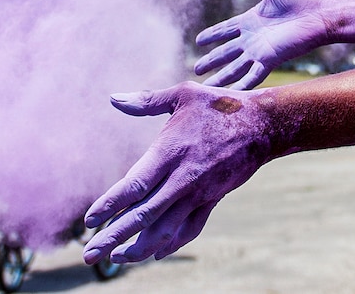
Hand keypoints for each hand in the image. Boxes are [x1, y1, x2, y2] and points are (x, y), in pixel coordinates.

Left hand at [82, 82, 272, 263]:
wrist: (265, 125)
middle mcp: (182, 180)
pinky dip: (172, 243)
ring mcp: (199, 194)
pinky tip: (154, 253)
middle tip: (89, 255)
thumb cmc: (219, 106)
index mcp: (169, 154)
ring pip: (166, 229)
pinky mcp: (212, 201)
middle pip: (143, 216)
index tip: (89, 220)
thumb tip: (113, 98)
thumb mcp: (181, 95)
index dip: (110, 205)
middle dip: (114, 236)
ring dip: (139, 247)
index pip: (133, 187)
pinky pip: (190, 229)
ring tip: (115, 258)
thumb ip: (145, 101)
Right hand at [194, 0, 330, 88]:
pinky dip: (241, 85)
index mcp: (250, 22)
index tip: (198, 41)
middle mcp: (252, 39)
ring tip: (206, 87)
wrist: (322, 12)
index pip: (225, 30)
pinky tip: (230, 94)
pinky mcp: (270, 59)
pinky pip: (252, 75)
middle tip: (196, 70)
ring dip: (220, 77)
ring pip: (234, 68)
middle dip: (210, 62)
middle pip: (225, 53)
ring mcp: (259, 51)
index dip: (212, 34)